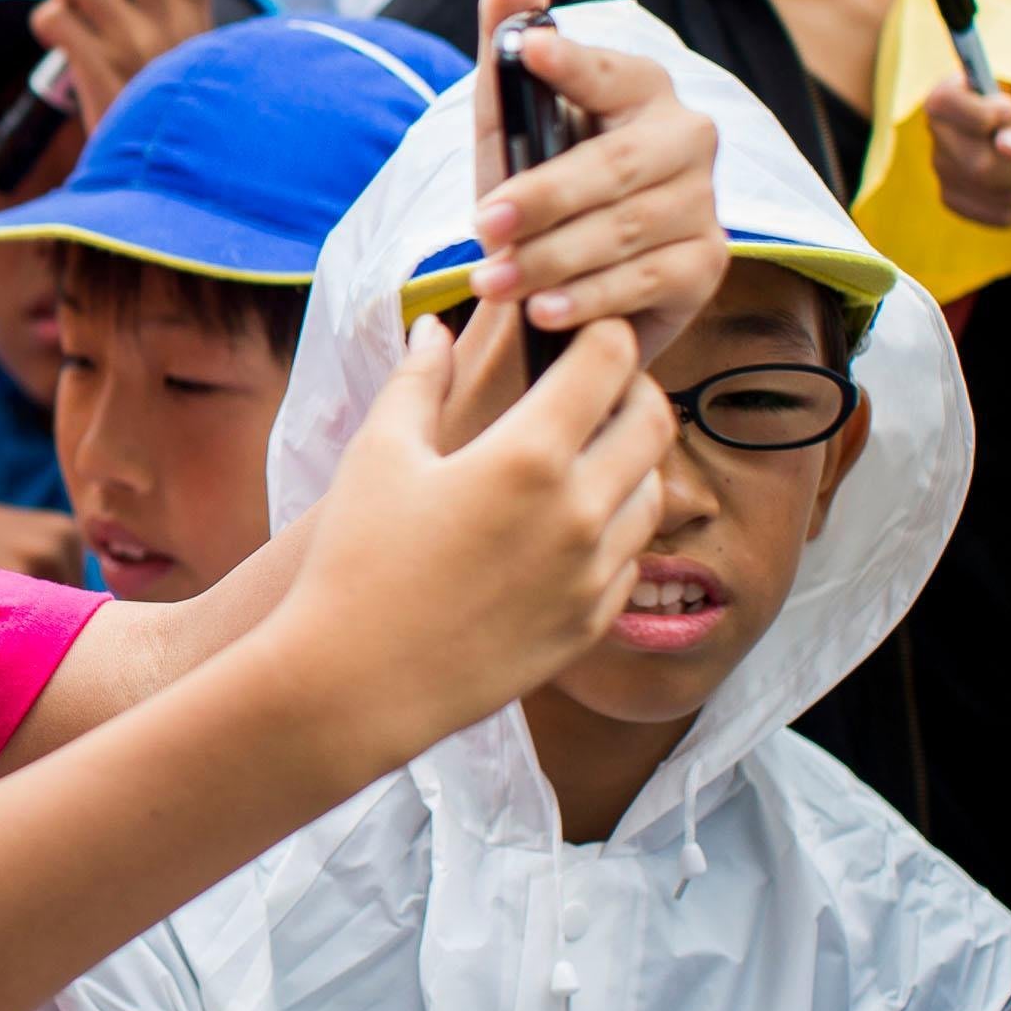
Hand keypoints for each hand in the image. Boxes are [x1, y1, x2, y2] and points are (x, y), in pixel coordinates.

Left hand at [33, 0, 219, 127]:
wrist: (170, 181)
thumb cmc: (172, 113)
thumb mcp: (195, 60)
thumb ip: (176, 11)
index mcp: (198, 16)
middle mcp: (170, 24)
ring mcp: (133, 44)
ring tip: (75, 17)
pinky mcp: (98, 69)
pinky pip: (53, 17)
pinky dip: (47, 25)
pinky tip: (60, 44)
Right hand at [263, 315, 668, 779]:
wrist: (355, 683)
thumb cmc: (356, 560)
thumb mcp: (378, 454)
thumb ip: (419, 380)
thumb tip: (437, 327)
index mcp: (529, 455)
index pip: (610, 359)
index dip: (599, 332)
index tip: (577, 332)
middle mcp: (580, 510)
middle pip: (654, 419)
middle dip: (631, 388)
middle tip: (593, 385)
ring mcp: (594, 572)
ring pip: (653, 490)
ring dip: (628, 460)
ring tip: (579, 455)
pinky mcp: (591, 621)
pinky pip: (631, 557)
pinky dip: (613, 527)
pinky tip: (565, 525)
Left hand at [459, 0, 727, 397]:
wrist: (560, 286)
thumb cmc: (535, 189)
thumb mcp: (506, 123)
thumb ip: (506, 44)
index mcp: (640, 87)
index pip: (606, 70)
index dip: (569, 61)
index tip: (528, 49)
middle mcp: (688, 137)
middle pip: (617, 165)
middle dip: (544, 196)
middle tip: (482, 224)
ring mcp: (704, 203)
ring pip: (627, 228)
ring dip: (552, 258)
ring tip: (492, 280)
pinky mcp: (706, 265)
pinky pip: (647, 279)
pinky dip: (590, 297)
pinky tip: (544, 310)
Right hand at [919, 75, 1010, 229]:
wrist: (1010, 136)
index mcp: (942, 104)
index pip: (946, 107)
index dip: (985, 112)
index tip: (1009, 108)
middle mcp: (935, 141)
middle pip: (981, 167)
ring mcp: (942, 175)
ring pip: (1002, 195)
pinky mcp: (956, 203)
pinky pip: (1005, 212)